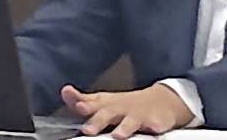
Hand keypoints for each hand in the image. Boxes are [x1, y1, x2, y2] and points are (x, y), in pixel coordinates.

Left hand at [61, 84, 193, 138]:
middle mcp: (120, 109)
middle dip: (98, 121)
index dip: (83, 104)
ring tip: (117, 135)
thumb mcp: (104, 101)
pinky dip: (154, 127)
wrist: (161, 101)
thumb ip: (84, 101)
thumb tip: (65, 92)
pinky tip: (153, 130)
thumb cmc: (125, 105)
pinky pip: (156, 125)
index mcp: (106, 105)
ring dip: (124, 128)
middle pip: (108, 114)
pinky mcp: (156, 122)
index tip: (77, 105)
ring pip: (131, 122)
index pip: (91, 104)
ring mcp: (138, 115)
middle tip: (87, 130)